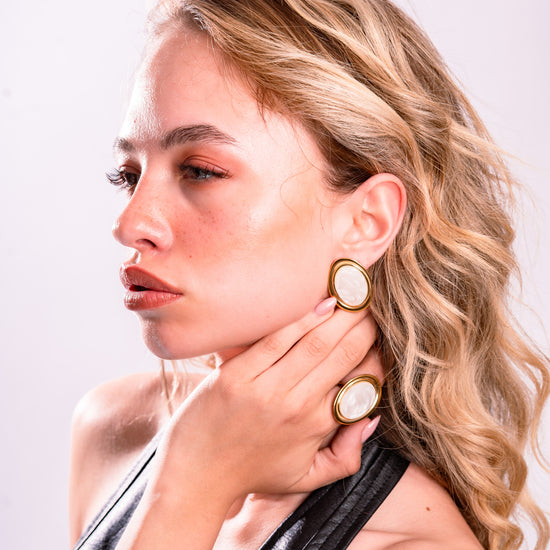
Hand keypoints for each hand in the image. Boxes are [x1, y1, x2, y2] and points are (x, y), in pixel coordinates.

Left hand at [154, 298, 383, 498]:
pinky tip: (323, 302)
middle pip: (343, 354)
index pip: (362, 383)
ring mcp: (265, 388)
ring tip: (357, 293)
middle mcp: (297, 405)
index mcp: (317, 427)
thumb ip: (347, 456)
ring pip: (315, 342)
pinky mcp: (237, 375)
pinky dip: (302, 319)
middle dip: (365, 324)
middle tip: (375, 302)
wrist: (197, 476)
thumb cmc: (254, 473)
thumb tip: (370, 419)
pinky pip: (276, 340)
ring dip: (341, 315)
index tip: (382, 332)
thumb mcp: (306, 478)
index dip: (378, 354)